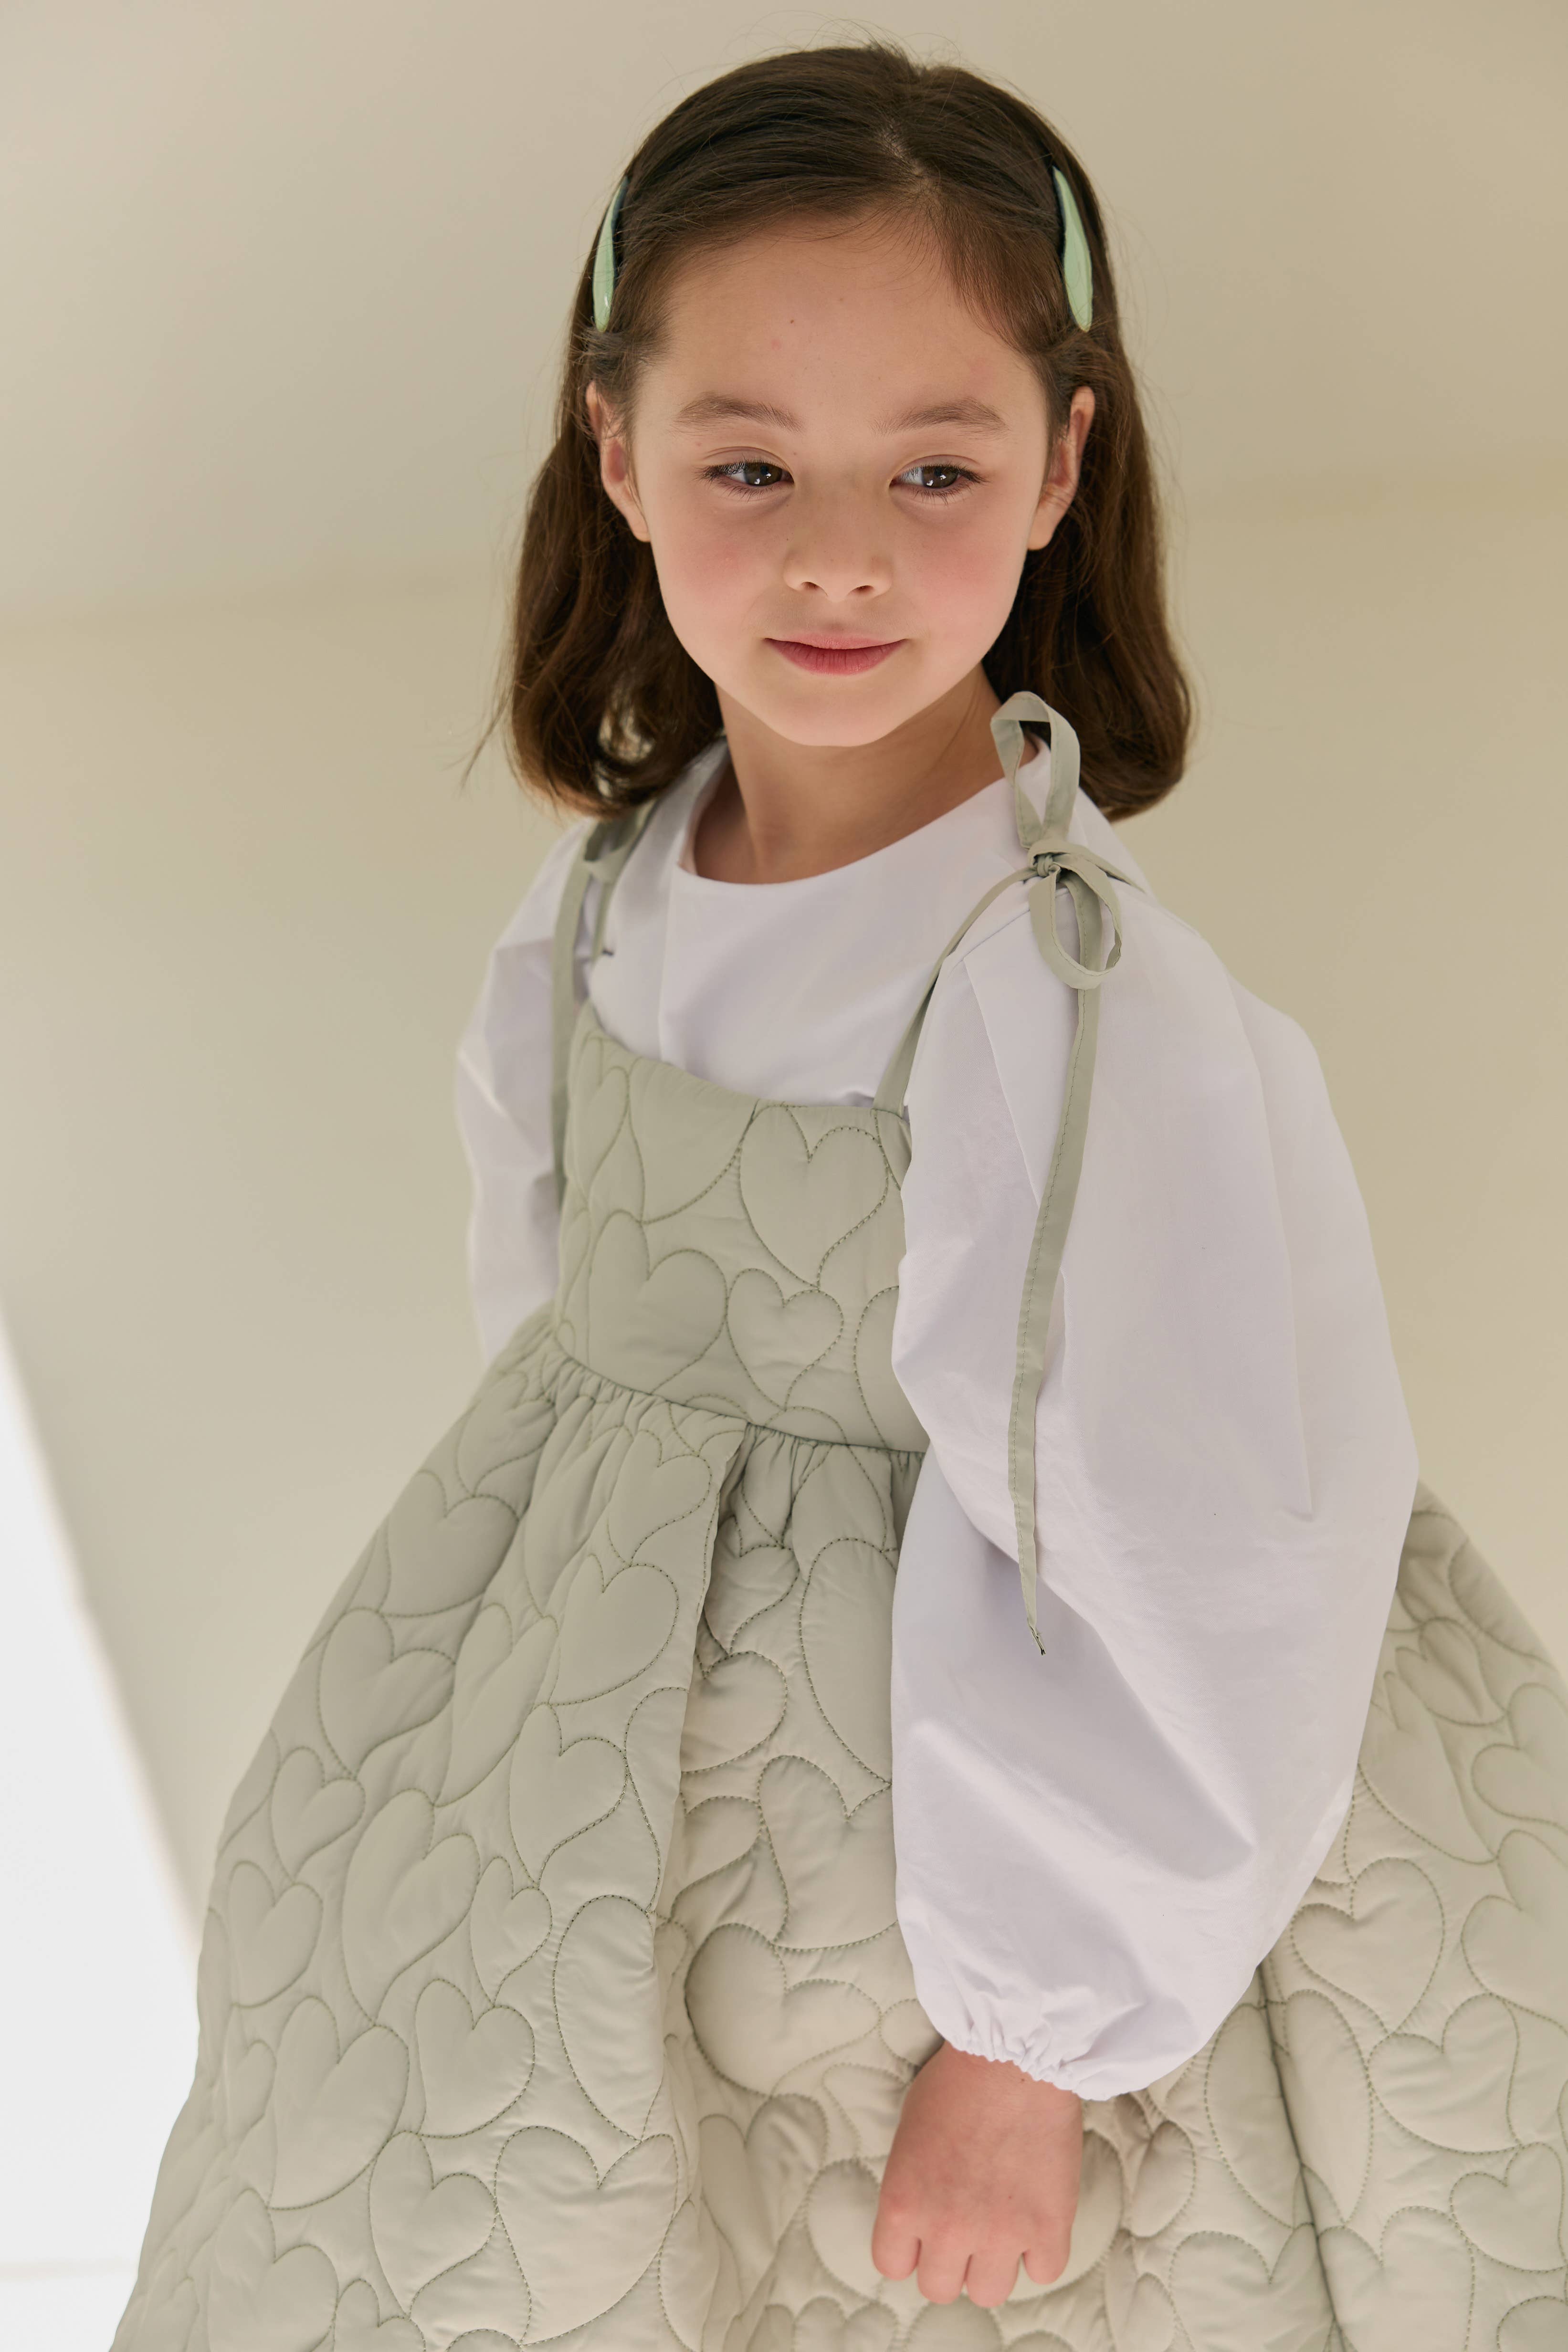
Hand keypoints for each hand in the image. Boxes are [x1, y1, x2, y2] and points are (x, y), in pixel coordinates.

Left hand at [871, 2041, 1081, 2305]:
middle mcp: (947, 2228)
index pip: (893, 2266)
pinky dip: (1041, 2252)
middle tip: (965, 2228)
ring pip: (988, 2293)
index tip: (924, 2232)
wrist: (1013, 2056)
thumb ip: (911, 2183)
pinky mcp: (1048, 2229)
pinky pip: (1043, 2273)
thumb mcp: (910, 2130)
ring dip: (994, 2264)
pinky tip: (1037, 2221)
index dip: (910, 2249)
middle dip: (950, 2261)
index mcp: (903, 2203)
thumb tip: (919, 2214)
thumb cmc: (957, 2080)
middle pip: (939, 2288)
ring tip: (1002, 2227)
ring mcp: (1000, 2234)